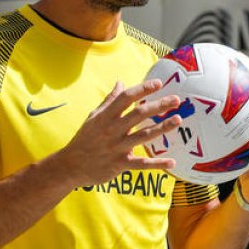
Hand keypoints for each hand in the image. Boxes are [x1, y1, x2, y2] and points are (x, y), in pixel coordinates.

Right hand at [59, 80, 183, 187]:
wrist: (71, 166)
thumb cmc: (84, 139)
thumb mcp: (94, 117)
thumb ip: (109, 101)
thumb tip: (120, 82)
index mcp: (106, 116)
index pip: (126, 98)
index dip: (143, 89)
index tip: (158, 84)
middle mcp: (113, 129)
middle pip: (139, 114)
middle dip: (159, 106)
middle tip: (176, 100)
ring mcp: (117, 147)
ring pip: (143, 135)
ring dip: (162, 128)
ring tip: (178, 120)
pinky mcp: (120, 164)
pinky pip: (141, 163)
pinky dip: (157, 164)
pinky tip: (172, 162)